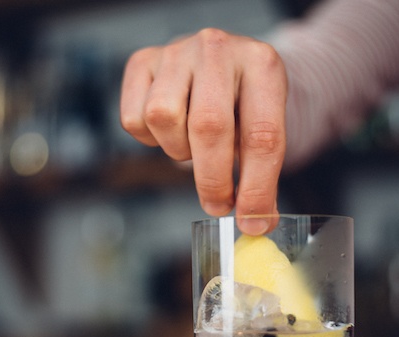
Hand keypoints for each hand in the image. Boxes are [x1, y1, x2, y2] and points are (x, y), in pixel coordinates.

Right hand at [120, 28, 287, 234]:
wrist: (222, 65)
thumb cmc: (244, 105)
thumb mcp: (264, 130)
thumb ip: (261, 177)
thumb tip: (255, 225)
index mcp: (262, 64)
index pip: (262, 134)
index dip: (256, 186)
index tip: (251, 220)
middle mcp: (218, 48)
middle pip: (209, 127)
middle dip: (212, 180)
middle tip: (218, 205)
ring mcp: (176, 51)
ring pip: (163, 119)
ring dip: (178, 150)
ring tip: (193, 146)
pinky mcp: (142, 61)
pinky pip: (134, 119)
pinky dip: (150, 139)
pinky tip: (170, 130)